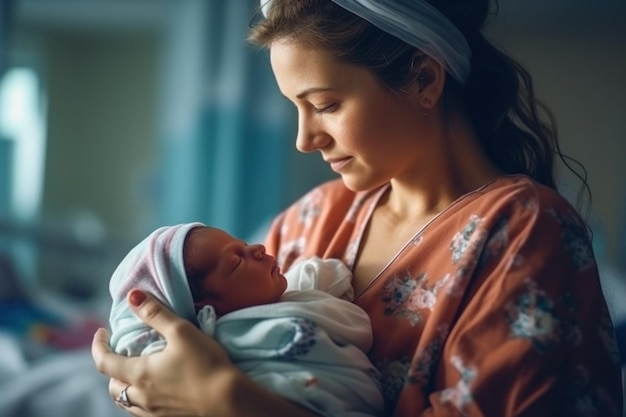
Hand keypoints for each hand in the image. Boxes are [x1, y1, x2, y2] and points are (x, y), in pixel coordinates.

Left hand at [92, 290, 234, 416]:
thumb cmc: (206, 364)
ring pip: (127, 402)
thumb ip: (155, 313)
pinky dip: (141, 399)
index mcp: (140, 374)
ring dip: (125, 387)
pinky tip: (156, 390)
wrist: (229, 401)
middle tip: (121, 353)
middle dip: (111, 369)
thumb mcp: (181, 331)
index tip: (102, 333)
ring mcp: (154, 412)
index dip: (98, 345)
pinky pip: (143, 412)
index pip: (103, 362)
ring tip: (136, 372)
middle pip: (113, 386)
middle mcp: (142, 397)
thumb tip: (133, 296)